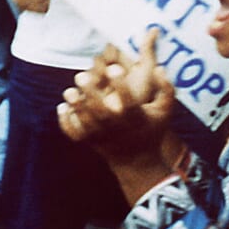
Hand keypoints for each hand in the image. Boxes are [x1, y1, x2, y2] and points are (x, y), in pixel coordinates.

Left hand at [56, 28, 174, 156]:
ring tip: (70, 91)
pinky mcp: (90, 141)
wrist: (138, 162)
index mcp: (136, 118)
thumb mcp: (164, 110)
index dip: (120, 84)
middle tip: (79, 75)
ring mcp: (102, 135)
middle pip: (101, 111)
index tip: (113, 67)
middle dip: (89, 93)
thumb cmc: (151, 129)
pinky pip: (75, 133)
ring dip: (76, 106)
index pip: (128, 100)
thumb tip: (159, 67)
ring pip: (86, 122)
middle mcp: (117, 127)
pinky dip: (66, 122)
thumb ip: (165, 88)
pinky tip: (62, 107)